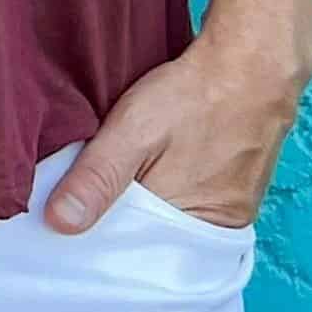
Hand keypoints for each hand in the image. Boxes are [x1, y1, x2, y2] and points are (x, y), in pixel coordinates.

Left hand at [43, 31, 311, 234]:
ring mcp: (235, 208)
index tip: (69, 216)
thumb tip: (59, 224)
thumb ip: (97, 178)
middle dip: (121, 219)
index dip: (100, 234)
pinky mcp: (239, 187)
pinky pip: (194, 201)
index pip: (134, 250)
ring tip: (121, 176)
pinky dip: (169, 189)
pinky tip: (151, 168)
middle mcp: (220, 227)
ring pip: (174, 218)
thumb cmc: (194, 94)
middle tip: (89, 190)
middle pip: (155, 238)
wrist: (251, 61)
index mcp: (195, 225)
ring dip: (145, 202)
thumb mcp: (133, 131)